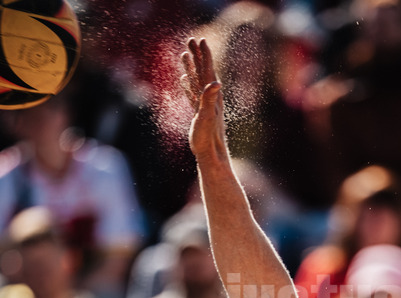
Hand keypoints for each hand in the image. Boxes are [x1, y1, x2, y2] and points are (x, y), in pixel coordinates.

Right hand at [180, 37, 227, 164]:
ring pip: (196, 81)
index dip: (204, 55)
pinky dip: (188, 84)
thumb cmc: (207, 138)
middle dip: (197, 55)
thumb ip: (209, 99)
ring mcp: (204, 104)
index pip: (207, 70)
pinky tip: (184, 80)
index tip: (200, 39)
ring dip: (191, 67)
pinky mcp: (199, 112)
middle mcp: (209, 98)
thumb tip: (216, 82)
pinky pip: (192, 93)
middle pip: (202, 71)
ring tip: (185, 54)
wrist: (211, 155)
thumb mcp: (206, 116)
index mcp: (211, 96)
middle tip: (191, 40)